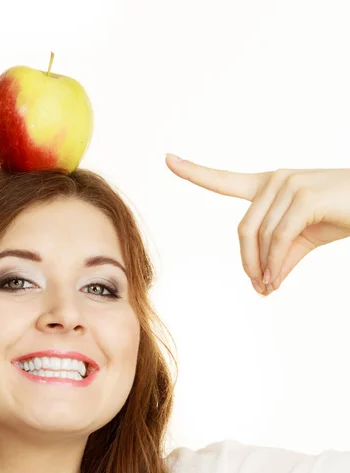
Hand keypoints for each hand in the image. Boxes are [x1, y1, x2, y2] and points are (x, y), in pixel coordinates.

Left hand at [165, 154, 349, 293]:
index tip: (168, 159)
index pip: (225, 180)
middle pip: (244, 229)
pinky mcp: (304, 196)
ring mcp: (288, 184)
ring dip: (264, 268)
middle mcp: (275, 180)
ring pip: (261, 236)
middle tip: (259, 286)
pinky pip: (279, 238)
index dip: (194, 171)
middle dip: (248, 261)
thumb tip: (262, 285)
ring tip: (270, 286)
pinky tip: (277, 278)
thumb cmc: (340, 216)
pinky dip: (276, 263)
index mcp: (268, 186)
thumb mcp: (303, 239)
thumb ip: (279, 256)